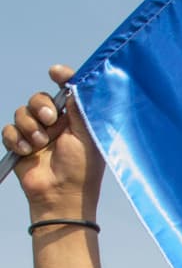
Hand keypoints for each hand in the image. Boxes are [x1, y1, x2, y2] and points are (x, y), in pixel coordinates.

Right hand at [1, 65, 103, 221]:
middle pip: (38, 98)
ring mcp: (37, 133)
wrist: (61, 195)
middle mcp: (56, 124)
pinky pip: (9, 130)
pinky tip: (27, 151)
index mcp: (75, 119)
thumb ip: (80, 108)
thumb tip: (73, 83)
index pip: (66, 91)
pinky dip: (16, 139)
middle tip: (49, 120)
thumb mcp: (87, 135)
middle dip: (40, 106)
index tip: (55, 72)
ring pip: (21, 112)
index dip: (61, 78)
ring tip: (40, 144)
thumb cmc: (81, 168)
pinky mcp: (20, 144)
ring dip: (29, 127)